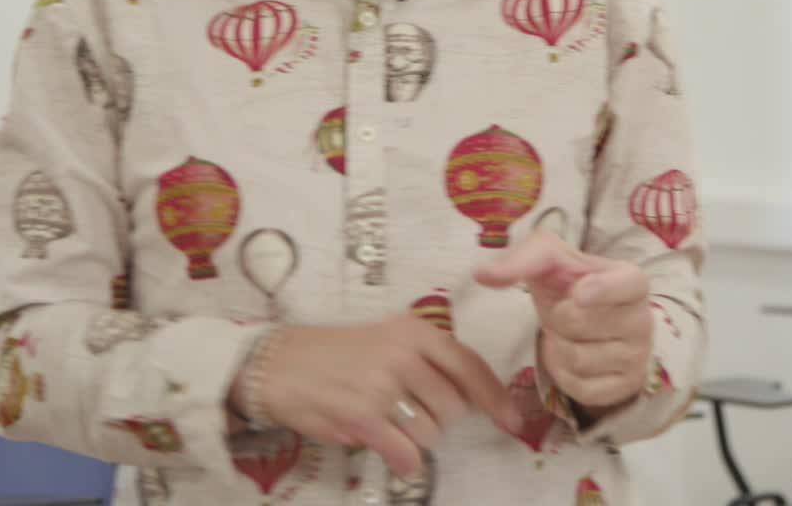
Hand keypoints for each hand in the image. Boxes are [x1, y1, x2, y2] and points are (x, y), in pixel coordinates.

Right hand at [250, 316, 521, 479]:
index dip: (496, 398)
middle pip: (454, 407)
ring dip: (415, 438)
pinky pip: (406, 452)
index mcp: (415, 331)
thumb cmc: (336, 354)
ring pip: (431, 432)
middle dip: (438, 419)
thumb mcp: (387, 339)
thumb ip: (428, 359)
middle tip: (407, 413)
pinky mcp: (363, 416)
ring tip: (387, 422)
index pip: (470, 366)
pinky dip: (405, 461)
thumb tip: (473, 396)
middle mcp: (404, 354)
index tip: (513, 422)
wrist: (279, 364)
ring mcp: (383, 385)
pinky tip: (394, 455)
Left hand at [475, 230, 653, 410]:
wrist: (593, 330)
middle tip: (564, 310)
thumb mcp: (552, 263)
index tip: (579, 292)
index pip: (628, 284)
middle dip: (557, 317)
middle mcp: (643, 320)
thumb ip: (522, 259)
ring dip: (558, 345)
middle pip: (580, 322)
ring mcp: (637, 358)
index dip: (603, 289)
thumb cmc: (572, 288)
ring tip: (567, 334)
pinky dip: (562, 373)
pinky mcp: (623, 388)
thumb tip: (483, 274)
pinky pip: (579, 388)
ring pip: (578, 359)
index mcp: (632, 280)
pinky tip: (569, 357)